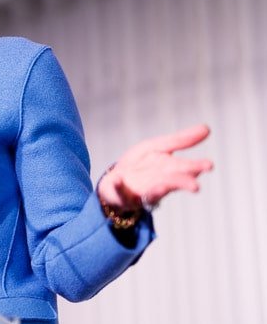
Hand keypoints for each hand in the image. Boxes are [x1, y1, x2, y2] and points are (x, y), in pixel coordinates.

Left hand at [98, 124, 213, 210]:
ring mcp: (140, 190)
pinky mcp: (121, 195)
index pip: (184, 168)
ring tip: (162, 187)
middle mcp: (158, 183)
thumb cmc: (140, 165)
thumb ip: (180, 140)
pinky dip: (118, 187)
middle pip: (171, 182)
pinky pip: (118, 192)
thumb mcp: (156, 147)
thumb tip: (207, 128)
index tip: (209, 166)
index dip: (195, 167)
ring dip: (158, 190)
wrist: (115, 182)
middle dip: (182, 183)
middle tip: (195, 186)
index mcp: (168, 170)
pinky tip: (117, 181)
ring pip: (152, 192)